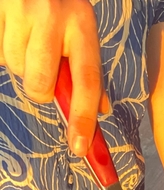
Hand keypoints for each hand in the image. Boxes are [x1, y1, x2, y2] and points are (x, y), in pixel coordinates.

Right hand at [0, 0, 108, 155]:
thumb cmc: (59, 6)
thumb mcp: (81, 28)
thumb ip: (88, 69)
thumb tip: (101, 110)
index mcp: (82, 22)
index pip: (87, 80)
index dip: (82, 118)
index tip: (79, 148)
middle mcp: (54, 15)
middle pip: (41, 86)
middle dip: (39, 87)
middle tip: (41, 65)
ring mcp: (22, 10)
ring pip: (15, 69)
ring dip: (19, 62)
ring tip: (26, 37)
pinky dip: (2, 47)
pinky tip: (11, 29)